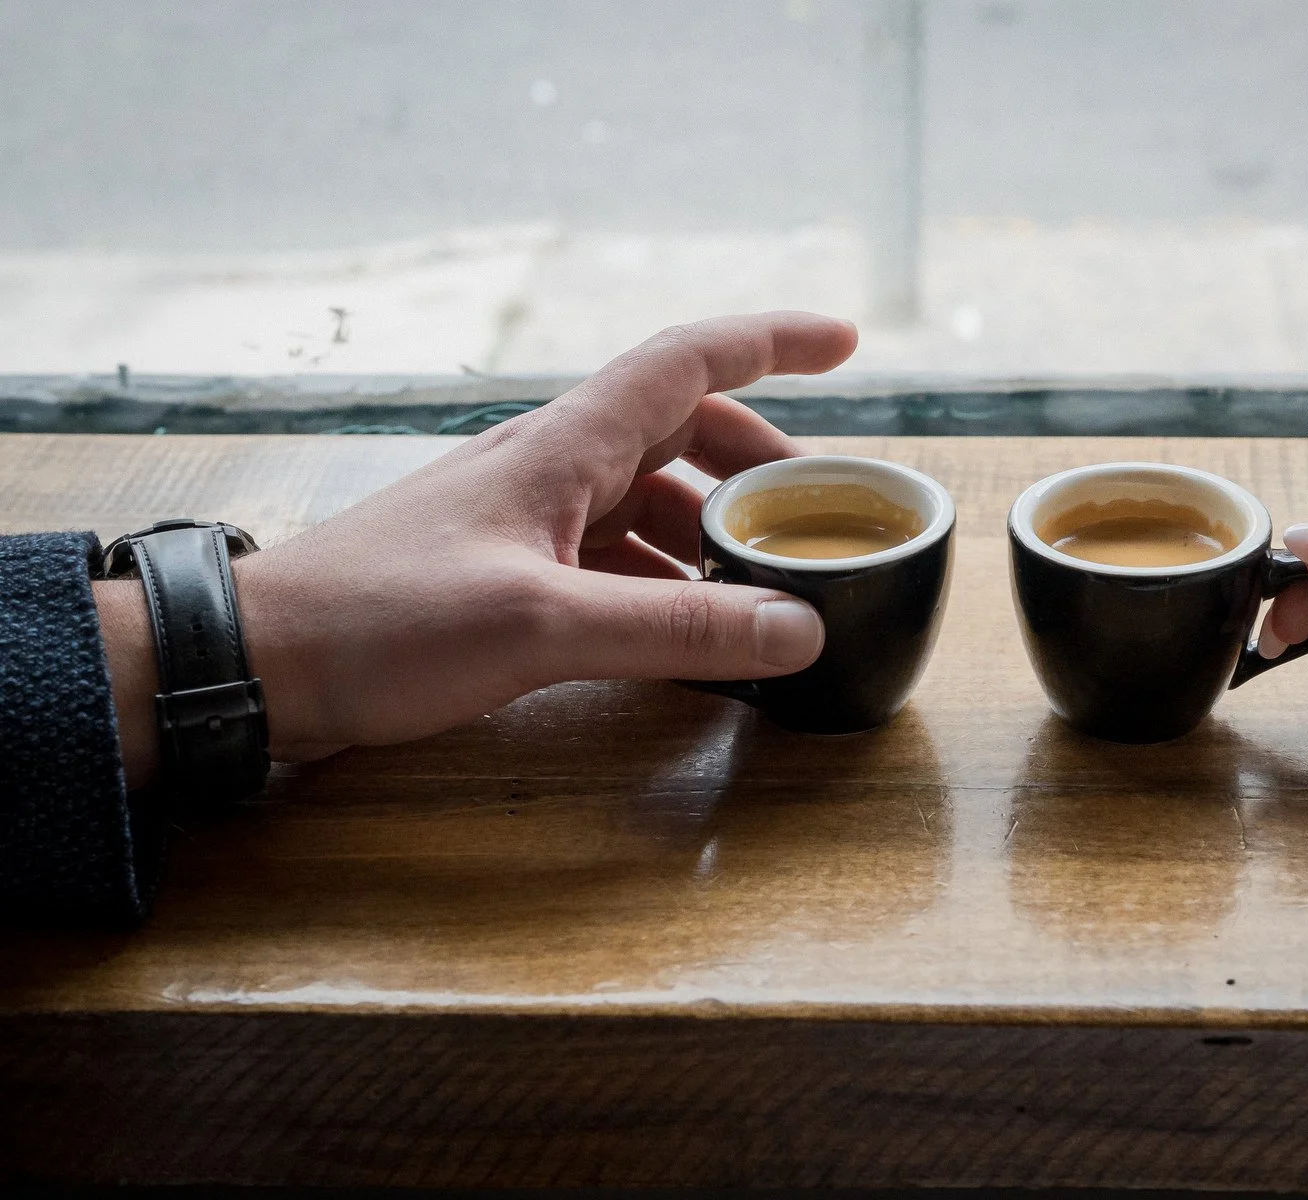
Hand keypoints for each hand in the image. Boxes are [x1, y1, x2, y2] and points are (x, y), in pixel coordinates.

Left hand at [99, 312, 858, 782]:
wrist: (257, 662)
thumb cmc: (383, 623)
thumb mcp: (542, 625)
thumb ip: (677, 631)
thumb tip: (799, 630)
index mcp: (564, 446)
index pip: (687, 361)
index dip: (772, 340)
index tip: (847, 342)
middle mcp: (549, 467)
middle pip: (678, 431)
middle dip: (756, 460)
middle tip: (811, 509)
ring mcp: (524, 521)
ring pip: (646, 503)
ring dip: (710, 534)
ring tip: (762, 587)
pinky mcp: (502, 574)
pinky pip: (609, 562)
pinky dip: (662, 588)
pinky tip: (684, 640)